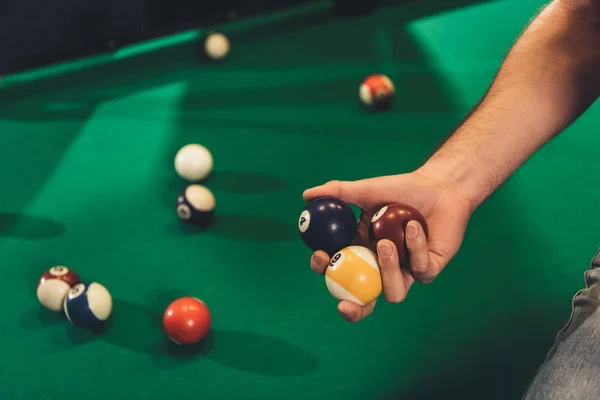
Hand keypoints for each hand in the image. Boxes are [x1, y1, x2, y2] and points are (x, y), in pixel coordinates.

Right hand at [304, 169, 473, 321]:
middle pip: (363, 301)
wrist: (437, 186)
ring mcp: (405, 272)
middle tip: (344, 305)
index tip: (321, 257)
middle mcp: (381, 268)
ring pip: (393, 292)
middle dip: (352, 310)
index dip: (324, 271)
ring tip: (387, 242)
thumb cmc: (400, 189)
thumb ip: (337, 193)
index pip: (337, 272)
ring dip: (387, 270)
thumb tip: (305, 195)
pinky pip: (419, 269)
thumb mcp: (366, 190)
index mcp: (361, 252)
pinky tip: (414, 225)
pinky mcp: (429, 270)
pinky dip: (414, 246)